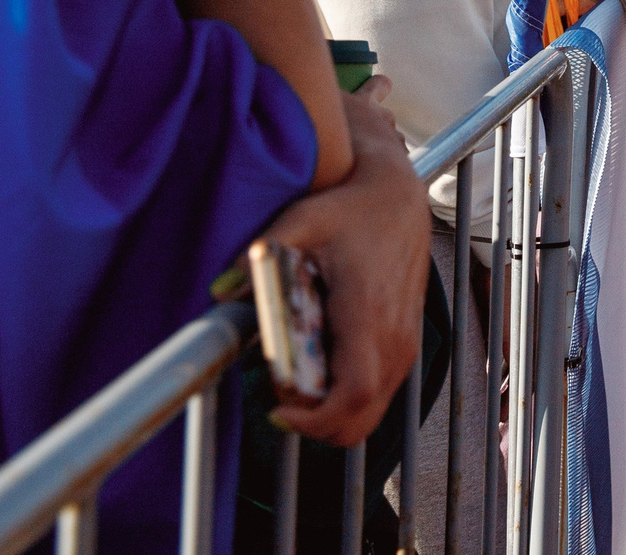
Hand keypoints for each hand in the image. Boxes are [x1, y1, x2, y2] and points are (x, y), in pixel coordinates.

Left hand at [262, 81, 429, 444]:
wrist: (399, 198)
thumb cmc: (351, 210)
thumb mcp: (302, 222)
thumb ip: (259, 258)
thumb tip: (219, 291)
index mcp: (368, 313)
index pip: (354, 394)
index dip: (314, 420)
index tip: (277, 409)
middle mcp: (394, 336)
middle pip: (362, 420)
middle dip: (316, 427)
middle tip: (280, 403)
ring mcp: (406, 343)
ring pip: (372, 414)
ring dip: (331, 415)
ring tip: (297, 383)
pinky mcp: (406, 344)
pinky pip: (380, 395)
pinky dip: (348, 399)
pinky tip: (321, 367)